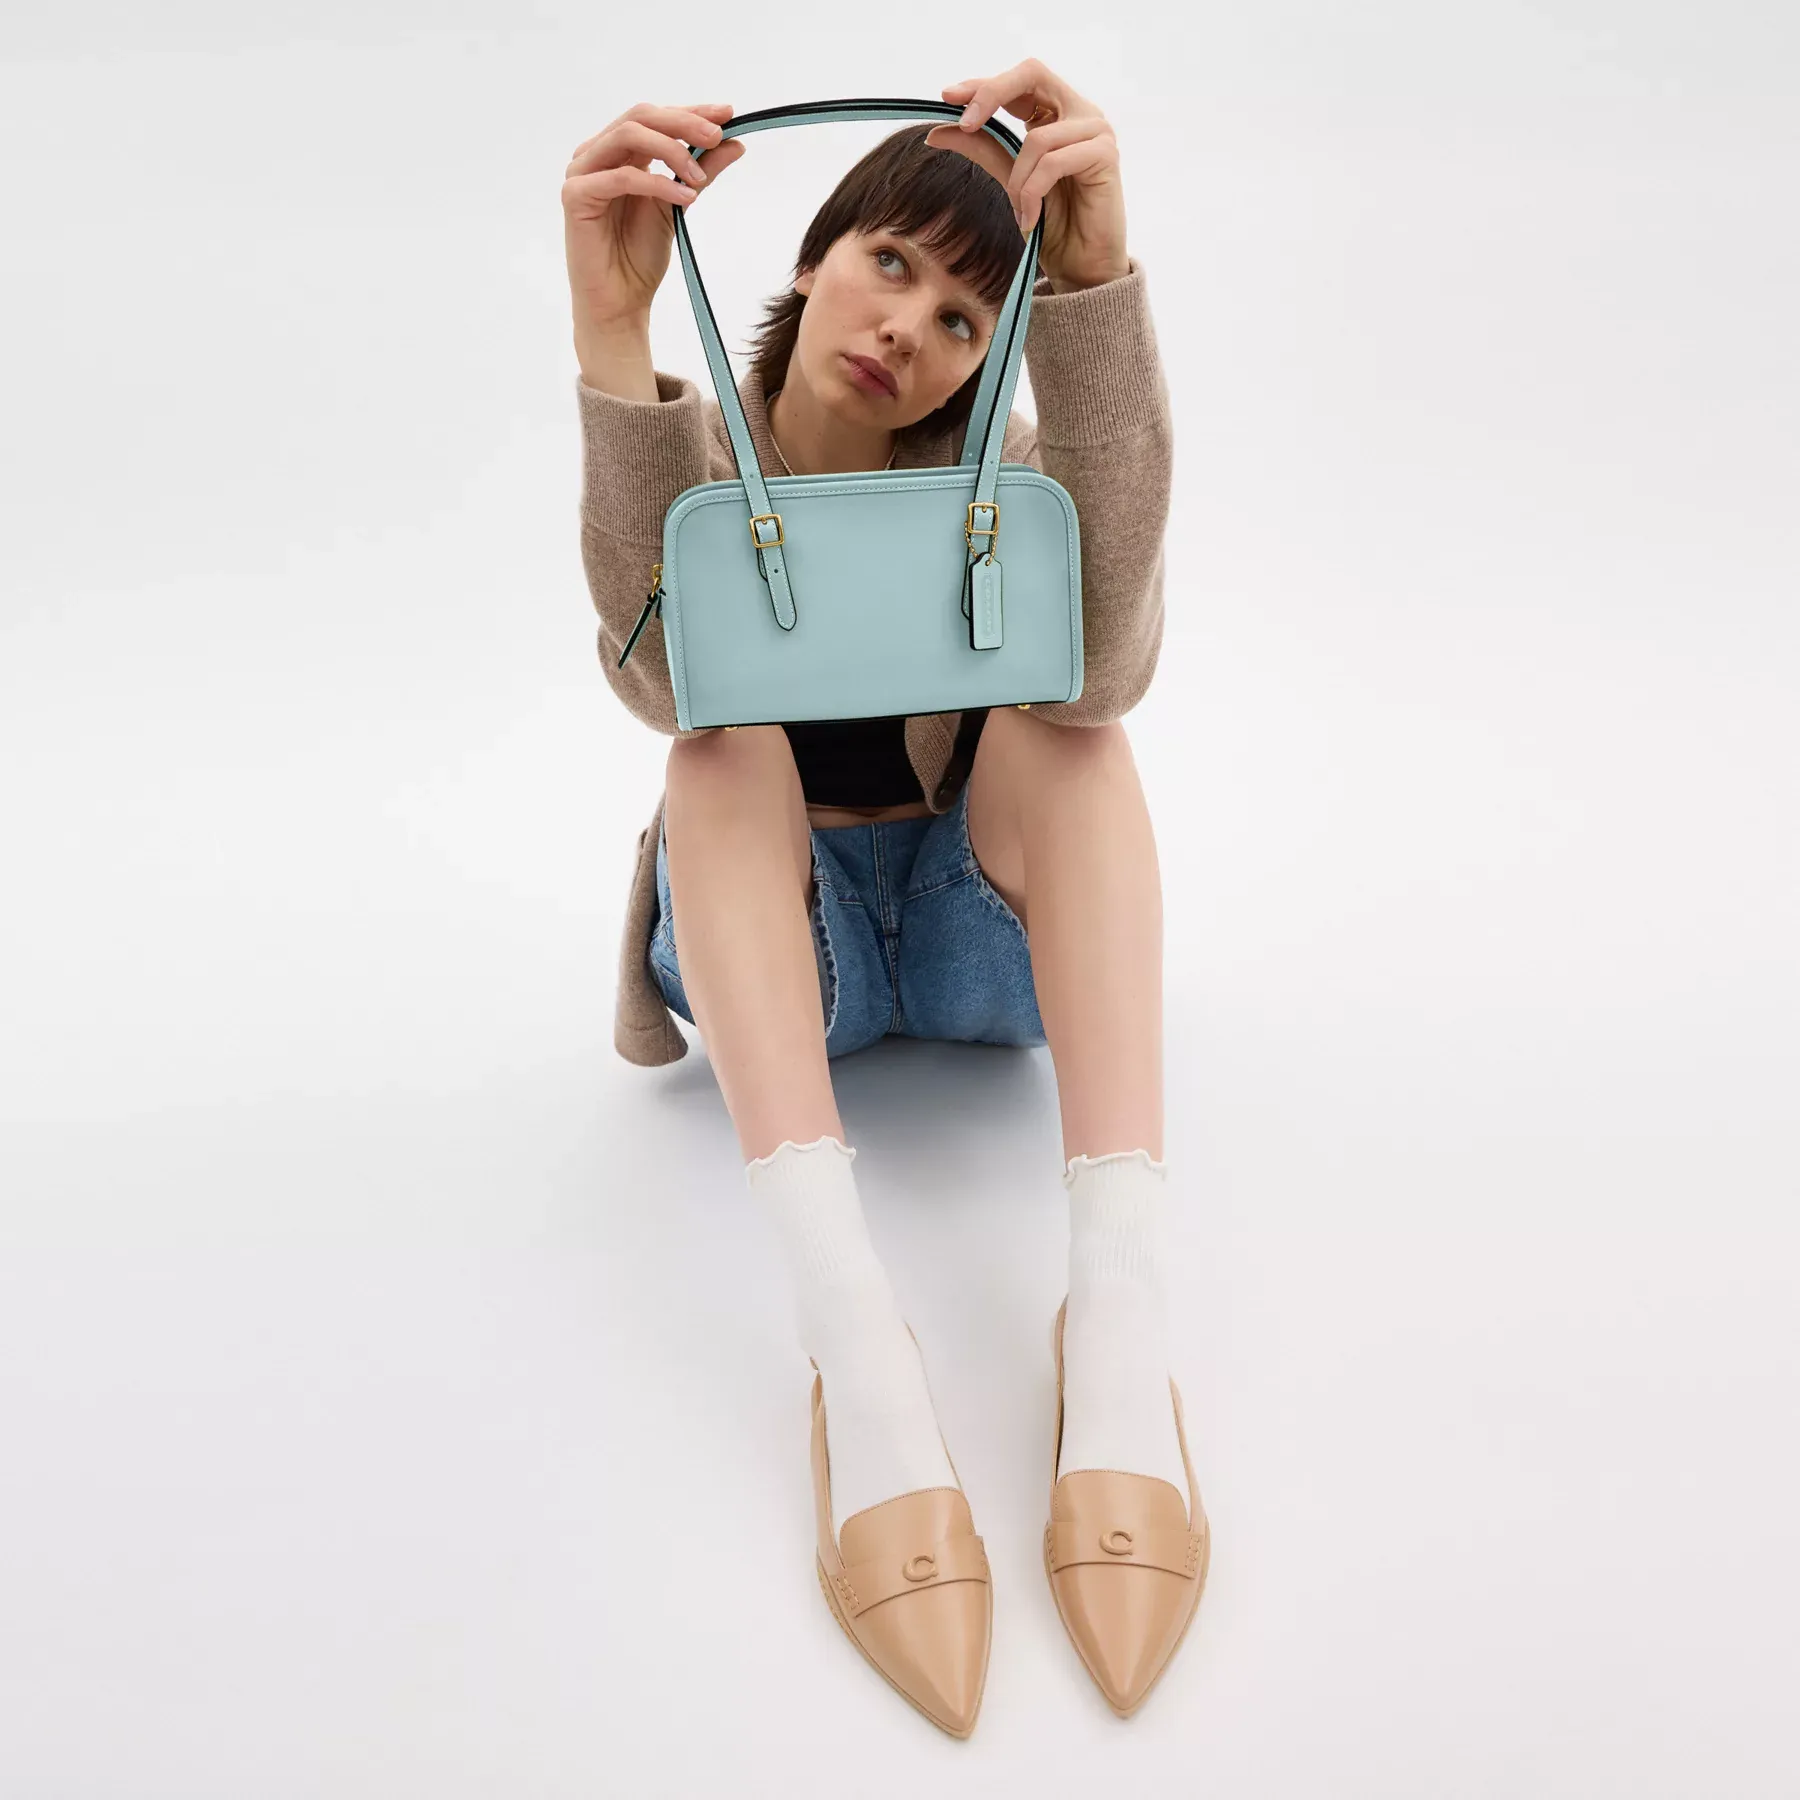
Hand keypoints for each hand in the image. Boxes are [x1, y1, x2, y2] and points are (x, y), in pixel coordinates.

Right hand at [561, 101, 746, 332]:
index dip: (691, 111)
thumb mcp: (679, 204)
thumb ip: (702, 171)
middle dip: (684, 123)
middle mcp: (597, 153)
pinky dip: (658, 183)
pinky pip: (621, 177)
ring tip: (700, 179)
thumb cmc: (640, 256)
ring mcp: (582, 171)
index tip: (727, 114)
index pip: (655, 117)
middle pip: (641, 117)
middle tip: (717, 137)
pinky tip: (686, 199)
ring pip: (628, 136)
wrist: (619, 302)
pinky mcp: (575, 195)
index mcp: (619, 151)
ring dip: (671, 150)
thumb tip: (734, 142)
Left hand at [924, 61, 1128, 290]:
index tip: (947, 97)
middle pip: (1032, 73)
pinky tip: (1031, 220)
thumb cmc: (1052, 225)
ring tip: (1019, 213)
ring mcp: (1097, 131)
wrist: (1081, 267)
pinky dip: (1033, 193)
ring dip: (1017, 182)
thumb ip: (982, 149)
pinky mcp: (1106, 155)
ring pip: (1037, 138)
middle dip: (991, 94)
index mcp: (1058, 113)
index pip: (1019, 80)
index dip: (983, 83)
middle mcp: (1081, 113)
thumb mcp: (1010, 181)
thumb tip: (937, 131)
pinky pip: (1053, 162)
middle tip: (965, 125)